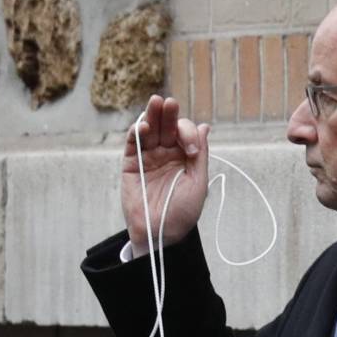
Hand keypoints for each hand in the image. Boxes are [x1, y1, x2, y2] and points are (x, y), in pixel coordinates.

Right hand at [121, 94, 209, 253]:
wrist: (161, 234)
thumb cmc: (182, 212)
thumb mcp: (198, 182)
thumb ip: (200, 154)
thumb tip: (204, 126)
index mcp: (184, 156)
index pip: (184, 133)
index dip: (188, 134)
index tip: (190, 151)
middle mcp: (166, 153)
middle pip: (166, 125)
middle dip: (169, 113)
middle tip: (170, 103)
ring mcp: (148, 157)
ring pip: (149, 129)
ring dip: (152, 115)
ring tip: (155, 103)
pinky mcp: (131, 165)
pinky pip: (132, 144)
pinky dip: (136, 132)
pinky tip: (143, 126)